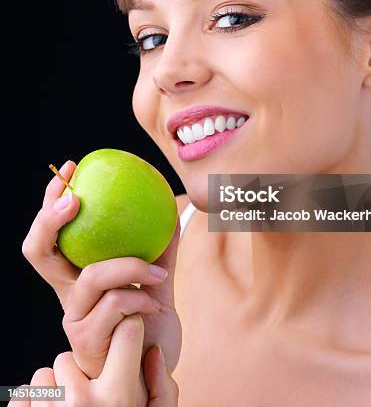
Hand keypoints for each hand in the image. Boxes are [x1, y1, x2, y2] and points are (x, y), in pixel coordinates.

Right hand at [22, 161, 181, 400]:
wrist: (155, 363)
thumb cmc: (148, 317)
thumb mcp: (154, 275)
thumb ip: (159, 244)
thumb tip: (171, 202)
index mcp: (76, 273)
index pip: (50, 233)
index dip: (50, 200)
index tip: (71, 168)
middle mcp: (66, 293)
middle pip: (37, 252)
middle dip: (50, 218)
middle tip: (75, 197)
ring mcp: (73, 318)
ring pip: (91, 277)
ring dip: (129, 268)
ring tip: (155, 273)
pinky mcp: (87, 341)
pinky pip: (114, 305)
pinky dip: (141, 298)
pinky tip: (156, 305)